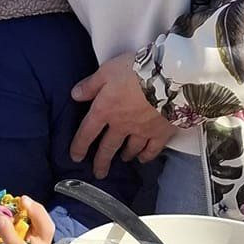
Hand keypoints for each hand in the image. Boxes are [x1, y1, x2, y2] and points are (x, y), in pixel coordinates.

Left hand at [70, 55, 175, 176]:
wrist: (169, 78)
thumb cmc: (137, 70)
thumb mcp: (107, 71)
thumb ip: (91, 85)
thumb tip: (75, 94)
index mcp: (105, 110)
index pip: (87, 132)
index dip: (79, 146)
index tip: (75, 156)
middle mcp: (121, 125)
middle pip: (108, 148)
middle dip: (101, 162)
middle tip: (98, 172)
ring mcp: (141, 131)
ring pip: (130, 149)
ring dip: (125, 156)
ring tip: (123, 160)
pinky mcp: (160, 133)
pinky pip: (152, 149)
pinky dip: (147, 156)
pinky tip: (143, 158)